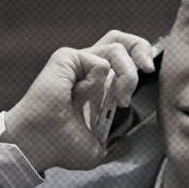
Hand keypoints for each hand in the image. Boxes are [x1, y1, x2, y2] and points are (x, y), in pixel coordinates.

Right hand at [1, 30, 154, 172]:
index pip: (122, 57)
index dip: (139, 59)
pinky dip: (101, 79)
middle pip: (121, 39)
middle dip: (141, 47)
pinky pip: (99, 60)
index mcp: (94, 84)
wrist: (37, 146)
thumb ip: (114, 143)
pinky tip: (89, 96)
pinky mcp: (67, 59)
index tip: (151, 75)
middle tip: (148, 69)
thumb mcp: (96, 148)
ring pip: (117, 47)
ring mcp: (77, 62)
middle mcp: (87, 69)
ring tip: (122, 99)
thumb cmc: (59, 147)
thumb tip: (128, 144)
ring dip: (128, 74)